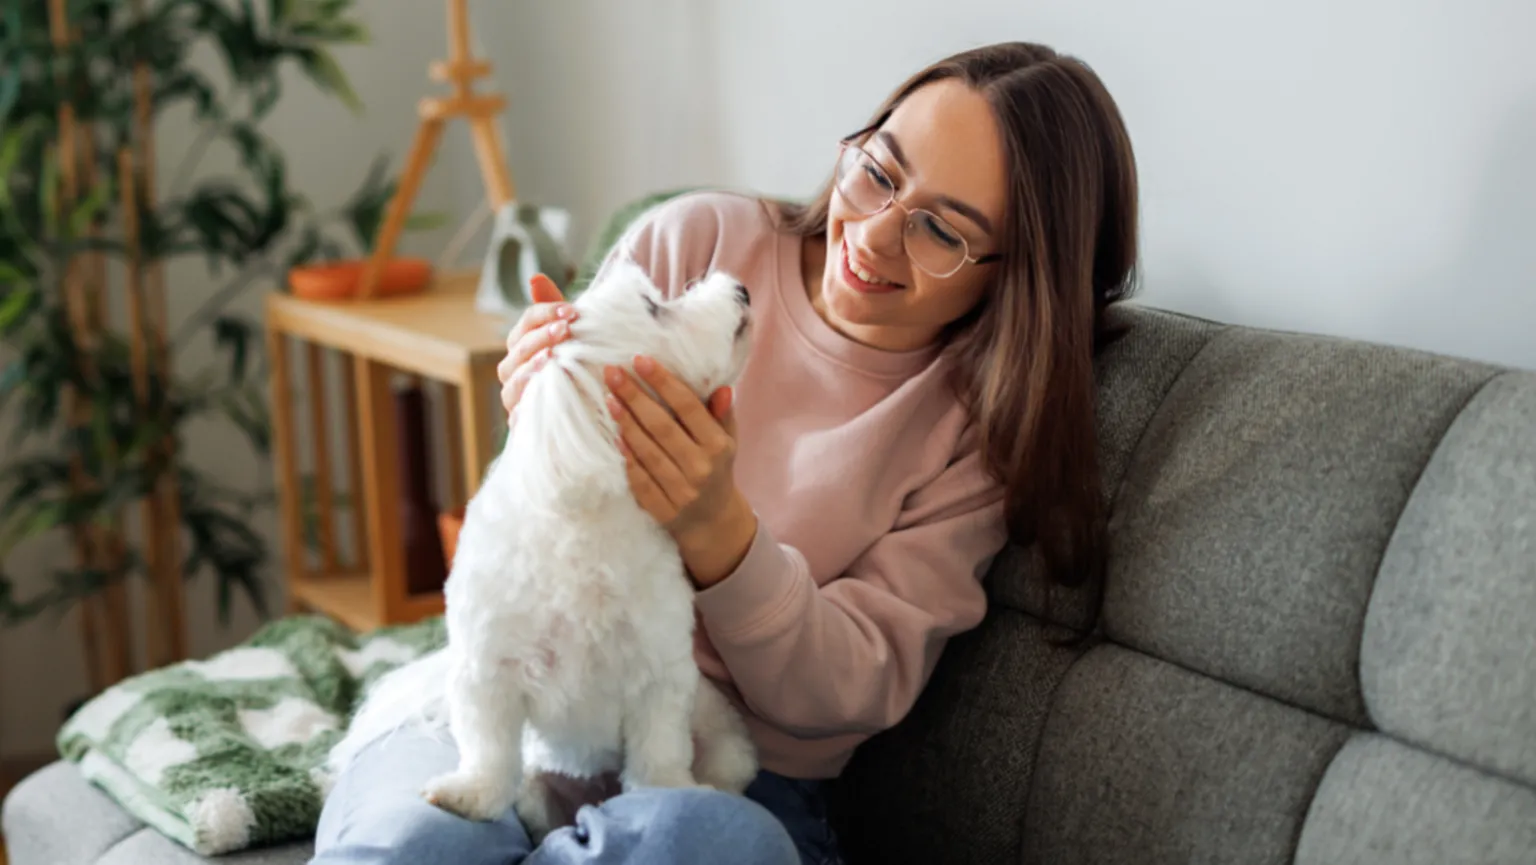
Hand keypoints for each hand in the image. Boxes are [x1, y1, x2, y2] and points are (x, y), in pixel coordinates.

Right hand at [496, 274, 575, 418]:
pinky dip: (527, 399)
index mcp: (524, 345)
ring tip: (551, 356)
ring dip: (531, 364)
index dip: (546, 313)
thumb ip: (556, 311)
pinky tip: (544, 390)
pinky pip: (517, 410)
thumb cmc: (581, 373)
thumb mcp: (574, 340)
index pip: (527, 321)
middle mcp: (514, 368)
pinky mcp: (520, 422)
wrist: (589, 419)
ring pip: (513, 376)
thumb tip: (535, 277)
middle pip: (518, 346)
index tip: (573, 311)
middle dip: (541, 335)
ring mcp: (514, 395)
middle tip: (565, 329)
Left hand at [604, 356, 756, 585]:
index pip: (688, 407)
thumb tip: (721, 388)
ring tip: (609, 398)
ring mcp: (682, 492)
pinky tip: (615, 437)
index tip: (640, 360)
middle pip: (662, 426)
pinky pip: (639, 479)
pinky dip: (627, 457)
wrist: (712, 522)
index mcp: (719, 446)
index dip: (663, 382)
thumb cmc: (716, 469)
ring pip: (647, 451)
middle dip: (635, 396)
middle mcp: (701, 468)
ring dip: (626, 423)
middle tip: (613, 373)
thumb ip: (722, 414)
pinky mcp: (664, 510)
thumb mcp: (727, 441)